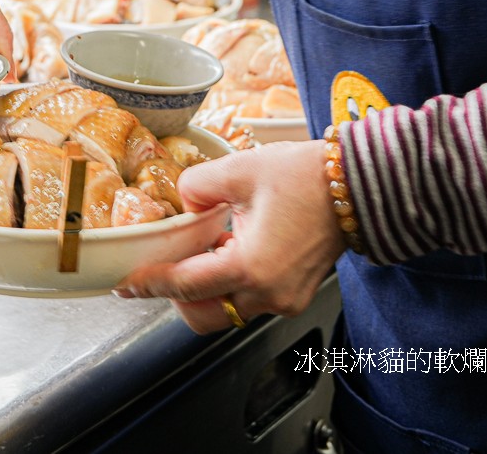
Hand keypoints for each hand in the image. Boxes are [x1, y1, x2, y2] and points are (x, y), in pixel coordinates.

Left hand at [116, 140, 343, 332]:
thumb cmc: (307, 177)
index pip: (185, 286)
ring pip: (228, 310)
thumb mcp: (239, 169)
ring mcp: (285, 299)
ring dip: (206, 288)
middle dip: (177, 297)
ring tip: (203, 247)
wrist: (359, 185)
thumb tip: (184, 203)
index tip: (127, 284)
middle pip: (204, 316)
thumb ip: (197, 186)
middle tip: (161, 268)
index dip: (150, 284)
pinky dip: (232, 281)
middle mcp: (268, 294)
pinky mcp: (295, 294)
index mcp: (250, 267)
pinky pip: (251, 299)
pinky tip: (230, 247)